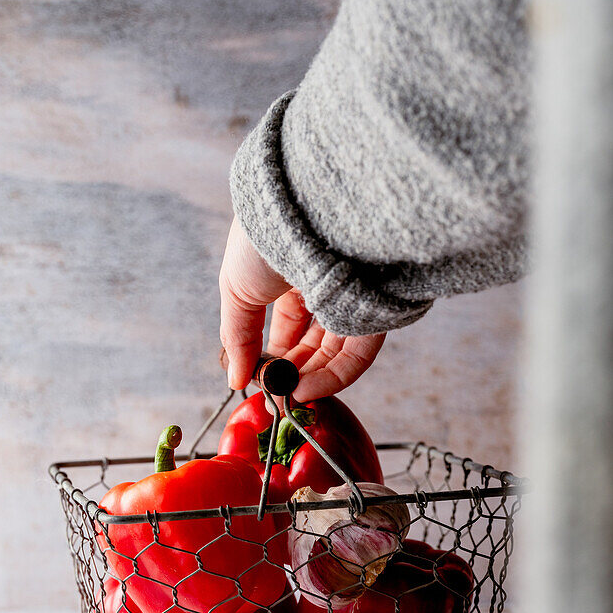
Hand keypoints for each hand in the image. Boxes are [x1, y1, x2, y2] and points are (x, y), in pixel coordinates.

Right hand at [219, 217, 384, 401]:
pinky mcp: (378, 307)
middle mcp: (327, 284)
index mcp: (293, 273)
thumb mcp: (236, 288)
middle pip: (313, 342)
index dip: (274, 357)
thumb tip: (235, 381)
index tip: (260, 383)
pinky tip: (308, 390)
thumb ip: (236, 338)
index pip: (288, 326)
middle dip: (293, 373)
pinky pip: (358, 351)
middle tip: (277, 398)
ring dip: (312, 380)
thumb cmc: (264, 240)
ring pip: (336, 351)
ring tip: (290, 398)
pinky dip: (334, 376)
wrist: (304, 214)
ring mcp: (354, 297)